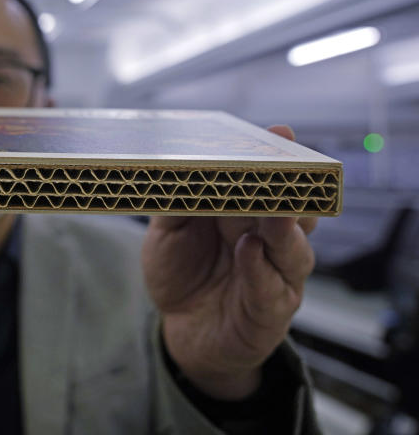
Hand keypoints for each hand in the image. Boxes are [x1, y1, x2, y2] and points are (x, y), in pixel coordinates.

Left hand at [141, 125, 316, 399]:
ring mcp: (278, 275)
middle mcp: (272, 239)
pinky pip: (272, 288)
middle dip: (291, 189)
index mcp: (250, 212)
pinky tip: (250, 250)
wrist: (183, 330)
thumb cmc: (181, 273)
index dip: (278, 158)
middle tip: (284, 169)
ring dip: (284, 228)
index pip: (271, 181)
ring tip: (274, 211)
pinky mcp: (272, 310)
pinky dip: (262, 269)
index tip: (281, 134)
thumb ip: (175, 203)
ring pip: (293, 248)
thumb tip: (174, 167)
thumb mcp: (168, 233)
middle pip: (294, 209)